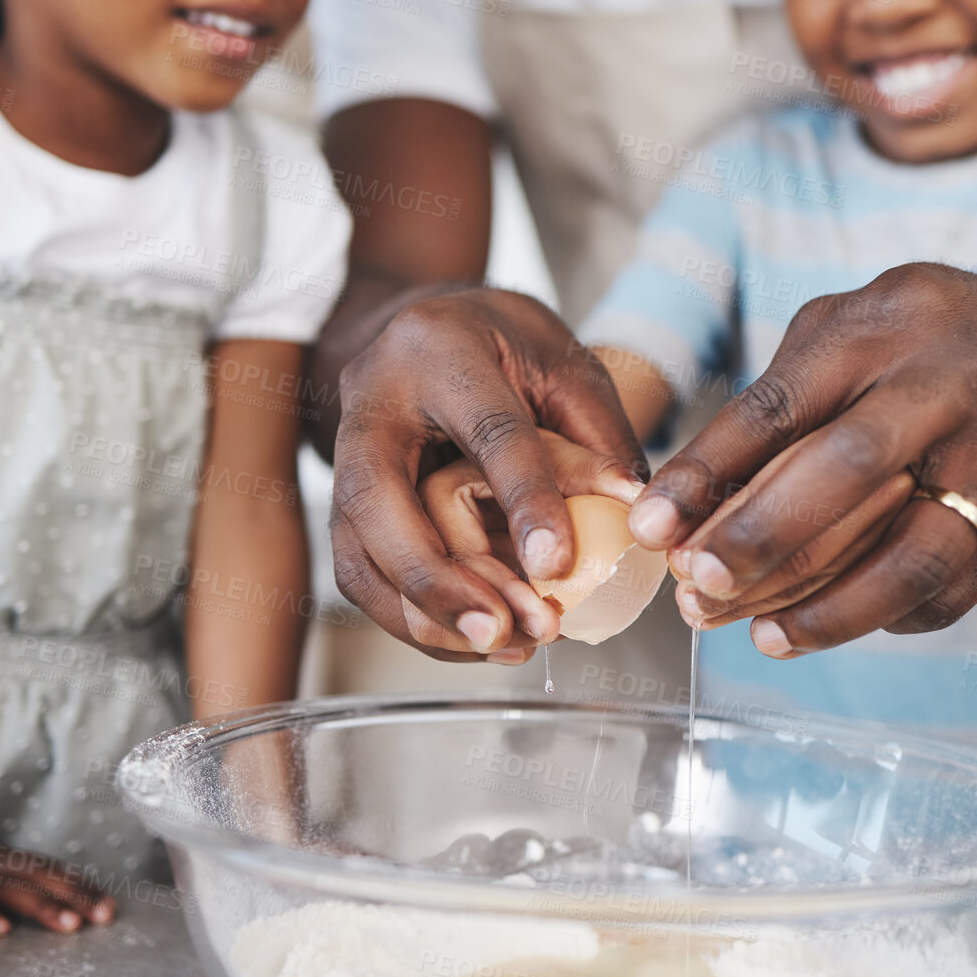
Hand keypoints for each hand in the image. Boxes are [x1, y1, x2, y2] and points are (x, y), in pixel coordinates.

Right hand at [0, 824, 115, 935]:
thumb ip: (19, 876)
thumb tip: (57, 891)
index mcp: (11, 860)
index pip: (56, 872)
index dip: (84, 886)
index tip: (111, 903)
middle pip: (45, 880)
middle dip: (78, 897)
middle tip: (107, 915)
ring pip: (13, 892)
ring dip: (43, 908)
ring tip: (72, 925)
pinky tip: (2, 931)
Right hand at [330, 289, 646, 660]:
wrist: (434, 329)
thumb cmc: (507, 346)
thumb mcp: (566, 368)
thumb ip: (597, 438)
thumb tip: (632, 521)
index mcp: (440, 348)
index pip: (485, 431)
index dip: (524, 500)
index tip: (557, 566)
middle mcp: (374, 401)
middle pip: (380, 503)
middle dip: (437, 580)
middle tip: (502, 629)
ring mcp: (345, 456)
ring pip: (359, 554)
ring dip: (427, 616)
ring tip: (502, 646)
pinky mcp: (343, 504)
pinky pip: (364, 577)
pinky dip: (417, 621)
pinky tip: (475, 641)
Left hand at [625, 263, 976, 656]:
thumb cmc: (938, 334)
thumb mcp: (859, 318)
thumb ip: (785, 387)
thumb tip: (697, 484)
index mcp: (884, 326)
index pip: (781, 404)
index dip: (707, 471)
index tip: (650, 527)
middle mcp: (947, 384)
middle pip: (848, 471)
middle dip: (762, 538)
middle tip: (696, 589)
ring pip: (914, 551)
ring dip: (831, 608)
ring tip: (761, 637)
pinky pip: (957, 585)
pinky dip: (888, 615)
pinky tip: (831, 625)